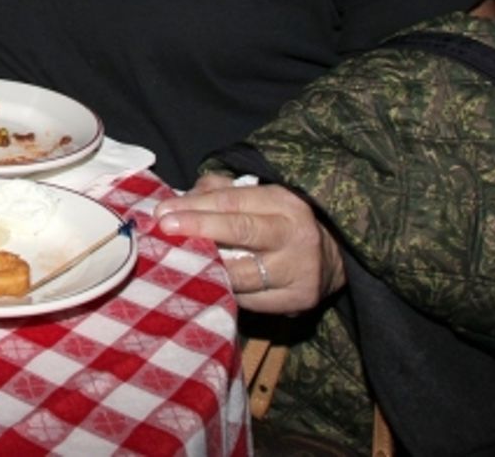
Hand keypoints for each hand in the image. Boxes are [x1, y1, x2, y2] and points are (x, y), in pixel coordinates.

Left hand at [154, 174, 345, 313]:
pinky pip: (250, 301)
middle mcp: (295, 234)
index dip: (195, 206)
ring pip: (243, 273)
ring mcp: (299, 271)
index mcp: (284, 202)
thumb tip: (180, 200)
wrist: (330, 259)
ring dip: (206, 267)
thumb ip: (219, 192)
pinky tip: (205, 284)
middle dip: (199, 228)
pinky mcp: (297, 302)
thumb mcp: (259, 197)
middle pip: (242, 231)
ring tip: (178, 261)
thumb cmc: (279, 222)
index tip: (163, 211)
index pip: (233, 201)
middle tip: (165, 228)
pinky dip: (225, 291)